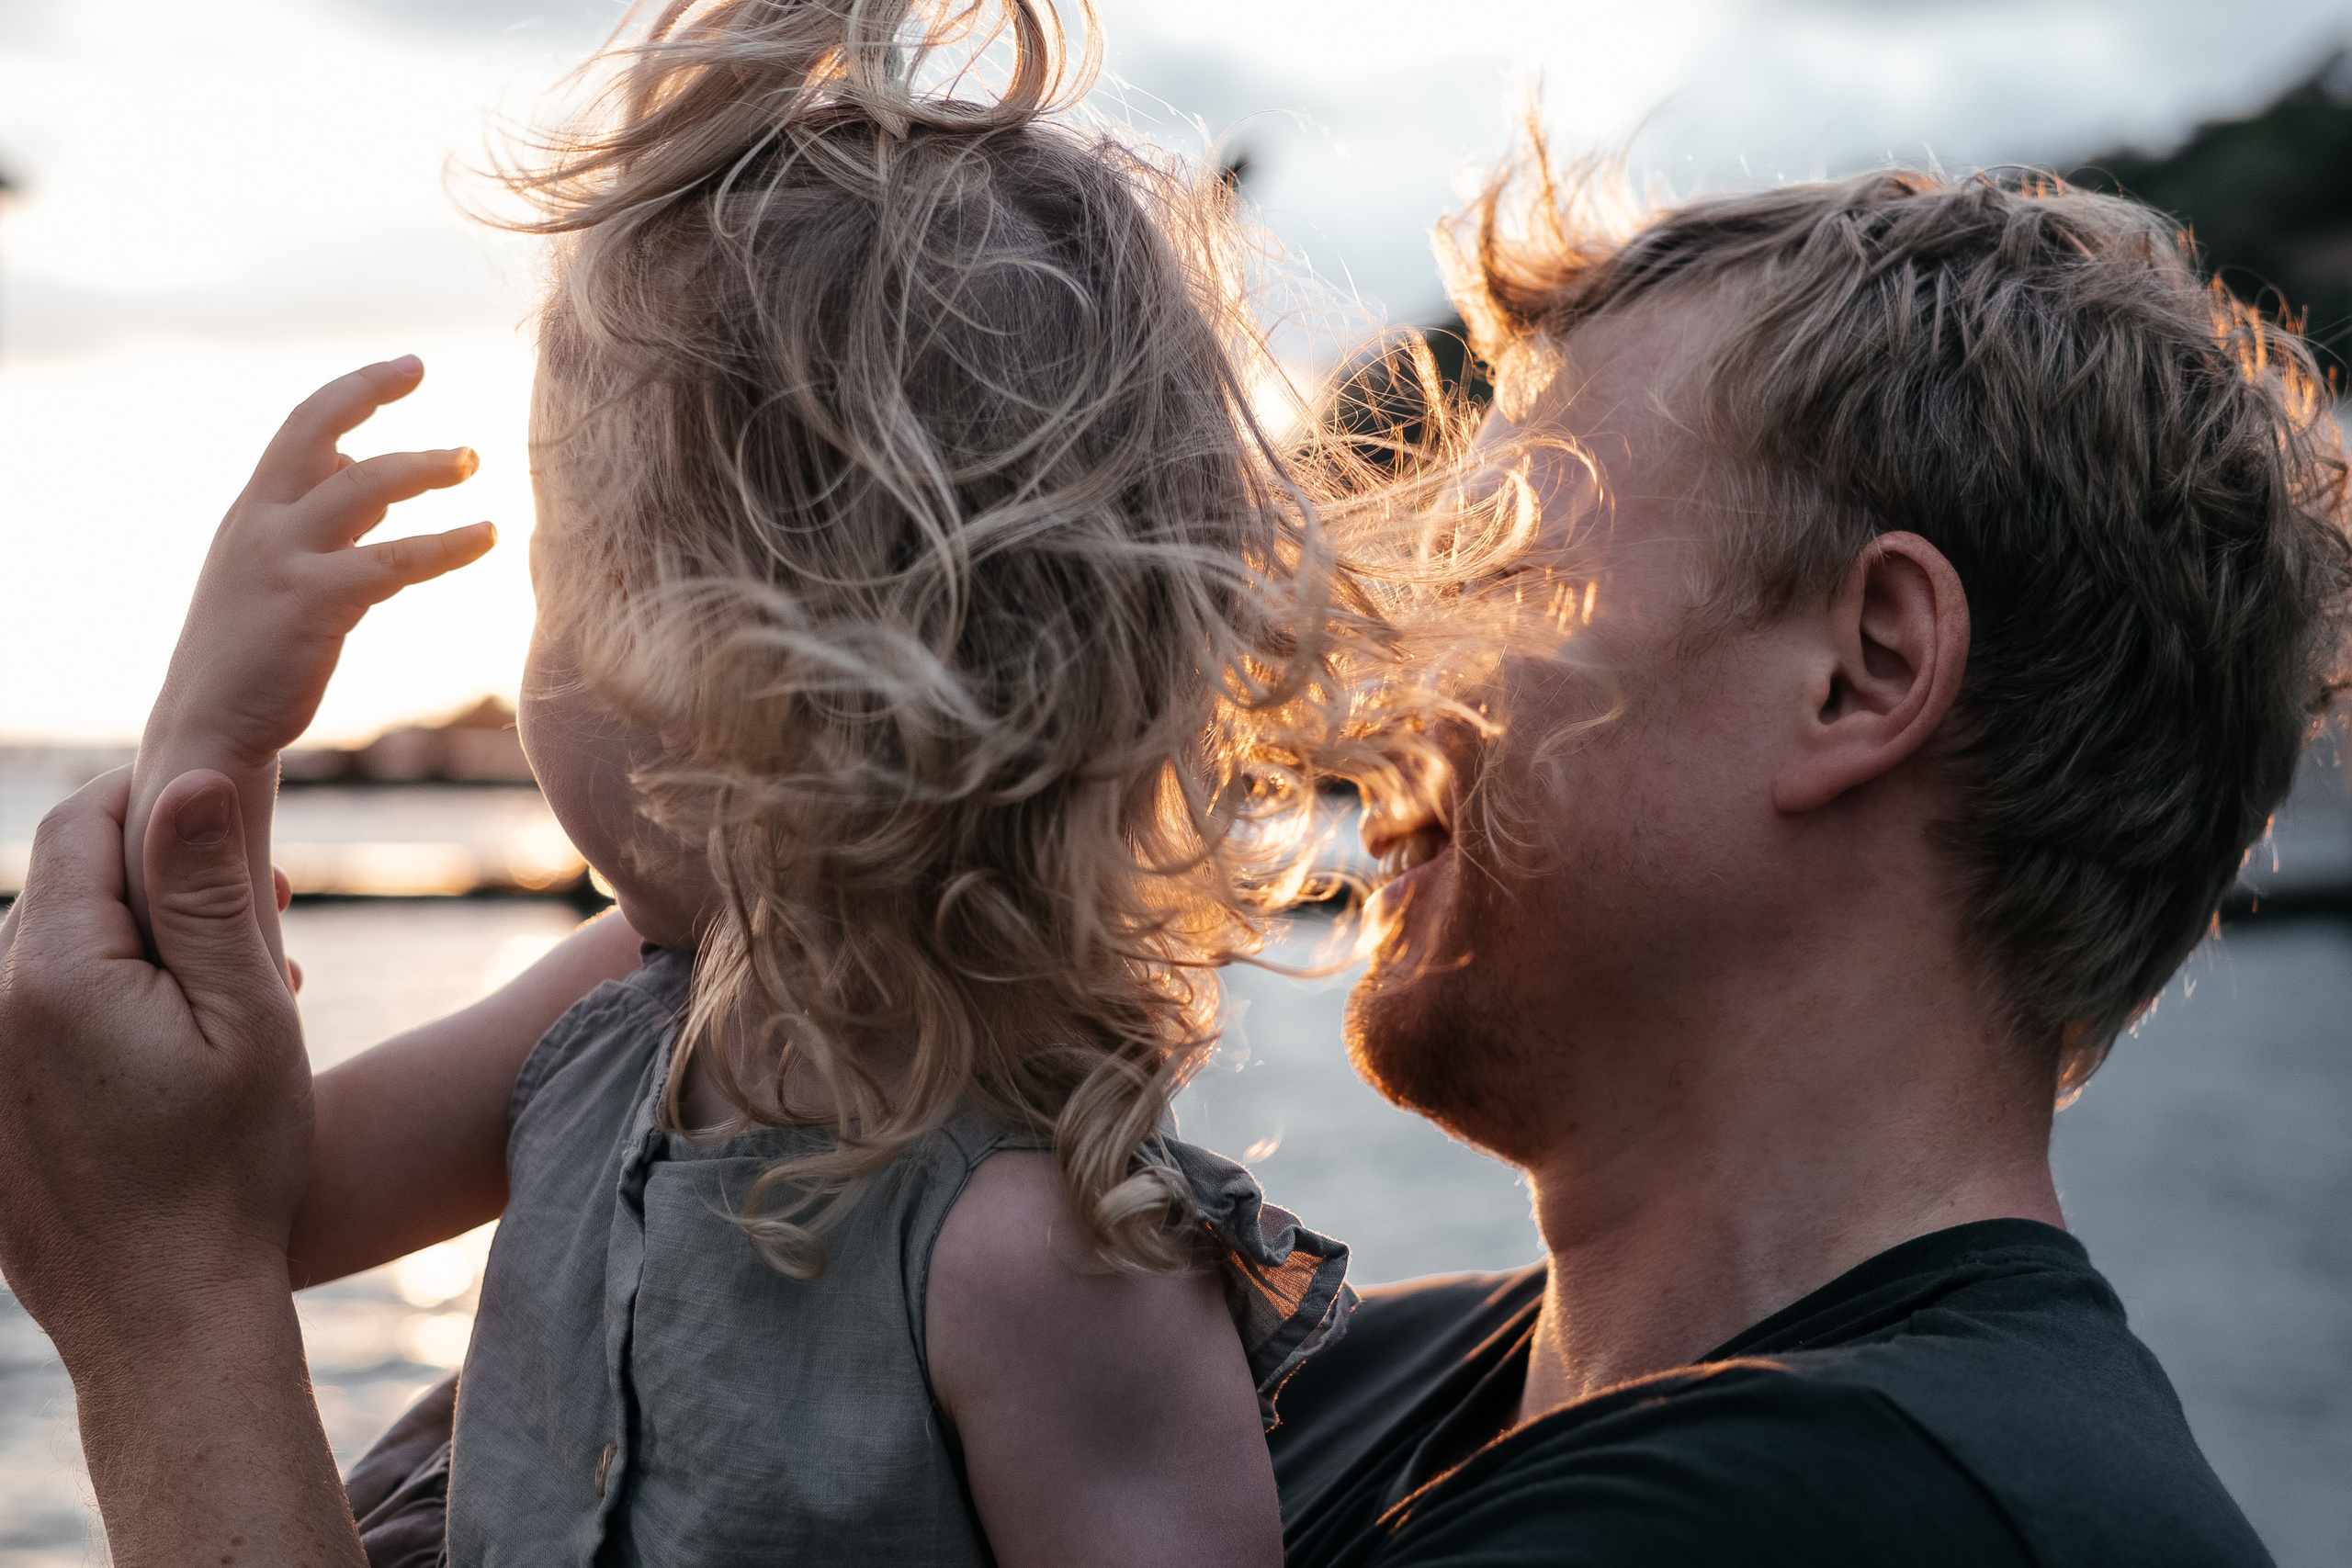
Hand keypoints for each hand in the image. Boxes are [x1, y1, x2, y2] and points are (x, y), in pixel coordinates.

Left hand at [0, 768, 364, 1565]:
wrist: (166, 1319)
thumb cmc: (230, 1169)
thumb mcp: (249, 1015)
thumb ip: (208, 890)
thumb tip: (187, 774)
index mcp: (51, 971)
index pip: (83, 823)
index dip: (160, 802)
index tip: (236, 825)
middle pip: (62, 888)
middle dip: (156, 883)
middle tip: (265, 921)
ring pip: (49, 955)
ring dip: (135, 952)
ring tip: (233, 998)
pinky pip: (35, 1022)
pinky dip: (103, 1012)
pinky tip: (175, 1059)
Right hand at [145, 356, 493, 767]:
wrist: (207, 727)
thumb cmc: (254, 651)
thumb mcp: (274, 567)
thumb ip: (317, 518)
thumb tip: (360, 471)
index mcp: (253, 512)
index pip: (300, 430)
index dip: (353, 393)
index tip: (404, 368)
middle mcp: (260, 523)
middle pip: (311, 431)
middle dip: (364, 391)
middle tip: (422, 368)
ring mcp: (282, 561)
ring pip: (361, 487)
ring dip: (422, 467)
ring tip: (473, 459)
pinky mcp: (310, 604)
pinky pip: (392, 561)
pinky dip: (446, 543)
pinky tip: (488, 536)